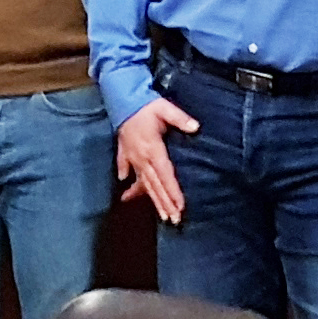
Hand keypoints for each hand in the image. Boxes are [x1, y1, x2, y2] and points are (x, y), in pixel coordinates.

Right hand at [116, 97, 200, 223]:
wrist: (121, 98)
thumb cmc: (145, 105)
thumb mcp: (165, 108)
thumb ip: (181, 119)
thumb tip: (196, 127)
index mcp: (153, 149)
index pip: (165, 175)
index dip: (173, 192)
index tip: (179, 207)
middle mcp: (142, 158)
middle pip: (155, 185)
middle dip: (165, 203)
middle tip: (173, 220)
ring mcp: (132, 157)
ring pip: (144, 183)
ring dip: (153, 200)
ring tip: (161, 215)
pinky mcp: (125, 152)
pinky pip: (127, 171)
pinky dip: (129, 183)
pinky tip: (127, 194)